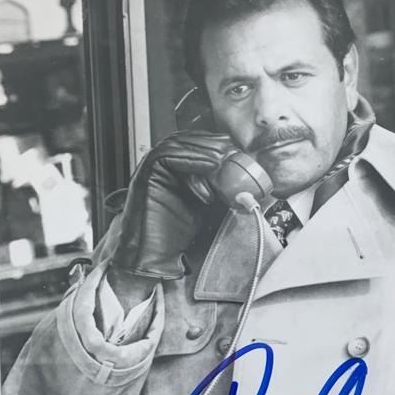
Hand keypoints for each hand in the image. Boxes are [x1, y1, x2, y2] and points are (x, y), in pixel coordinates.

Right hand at [111, 130, 235, 279]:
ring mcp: (151, 169)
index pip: (193, 144)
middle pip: (185, 139)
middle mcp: (160, 166)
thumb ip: (222, 192)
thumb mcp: (208, 207)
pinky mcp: (146, 175)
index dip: (215, 143)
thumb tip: (248, 187)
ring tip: (223, 159)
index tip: (236, 150)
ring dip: (203, 149)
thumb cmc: (179, 234)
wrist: (156, 255)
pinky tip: (211, 166)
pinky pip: (167, 157)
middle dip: (211, 144)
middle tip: (232, 152)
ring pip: (177, 144)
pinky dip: (191, 158)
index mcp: (174, 170)